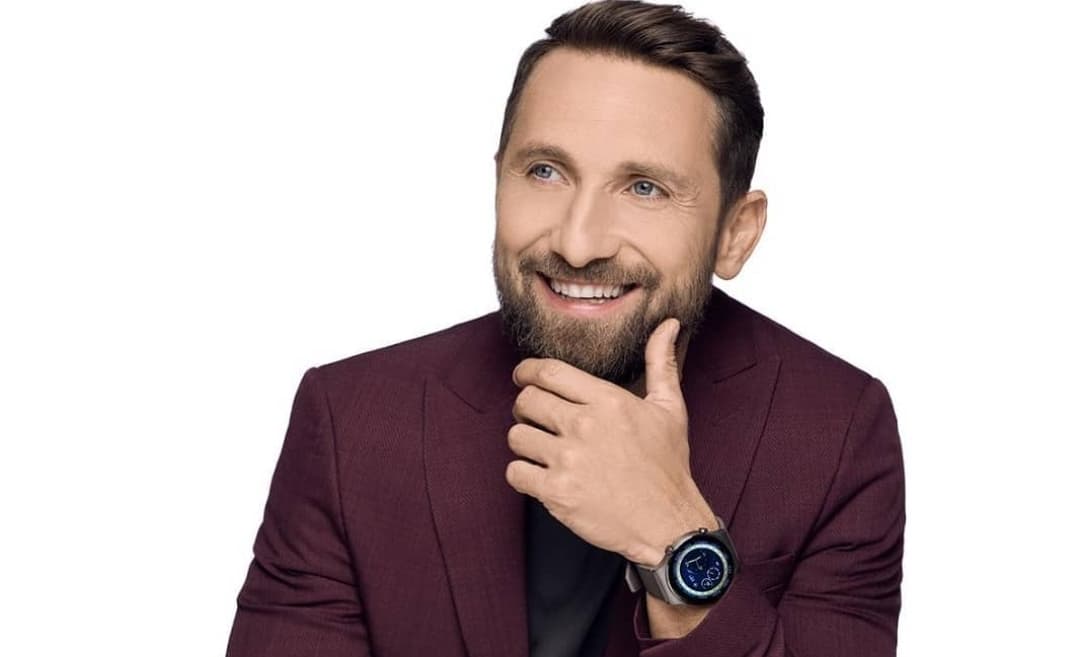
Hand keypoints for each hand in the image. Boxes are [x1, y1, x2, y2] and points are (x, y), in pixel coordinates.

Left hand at [506, 317, 717, 566]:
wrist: (668, 524)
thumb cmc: (667, 466)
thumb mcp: (669, 409)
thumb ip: (661, 363)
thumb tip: (668, 324)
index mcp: (607, 400)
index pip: (547, 372)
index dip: (526, 371)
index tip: (522, 377)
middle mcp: (584, 426)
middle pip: (526, 401)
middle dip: (525, 407)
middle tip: (536, 418)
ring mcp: (568, 460)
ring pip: (517, 436)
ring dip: (524, 442)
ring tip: (542, 449)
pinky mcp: (557, 493)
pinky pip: (515, 472)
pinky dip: (522, 474)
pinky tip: (540, 476)